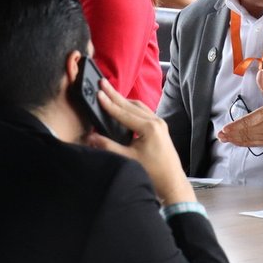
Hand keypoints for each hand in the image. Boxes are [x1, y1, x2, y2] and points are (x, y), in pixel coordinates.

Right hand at [86, 77, 193, 204]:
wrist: (172, 181)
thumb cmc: (153, 171)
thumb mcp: (128, 159)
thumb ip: (108, 146)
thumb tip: (90, 136)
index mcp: (149, 127)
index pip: (124, 112)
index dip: (109, 103)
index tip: (98, 92)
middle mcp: (156, 122)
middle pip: (131, 105)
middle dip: (115, 95)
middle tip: (102, 82)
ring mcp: (160, 124)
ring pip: (138, 107)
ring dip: (123, 100)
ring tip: (110, 92)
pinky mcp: (160, 128)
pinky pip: (143, 112)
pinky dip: (131, 108)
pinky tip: (123, 106)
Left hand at [218, 68, 262, 147]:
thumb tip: (260, 73)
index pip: (246, 122)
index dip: (235, 126)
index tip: (225, 128)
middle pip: (245, 132)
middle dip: (231, 134)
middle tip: (221, 135)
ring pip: (248, 139)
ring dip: (235, 140)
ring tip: (226, 139)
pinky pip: (255, 144)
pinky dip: (244, 144)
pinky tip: (237, 142)